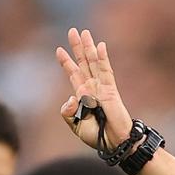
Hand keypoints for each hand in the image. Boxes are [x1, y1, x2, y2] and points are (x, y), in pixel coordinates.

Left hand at [55, 28, 133, 149]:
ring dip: (88, 47)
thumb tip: (70, 97)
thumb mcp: (76, 126)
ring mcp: (102, 88)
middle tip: (73, 31)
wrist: (115, 143)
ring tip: (84, 32)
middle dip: (77, 47)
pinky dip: (103, 58)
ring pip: (94, 63)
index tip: (59, 50)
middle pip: (83, 63)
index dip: (66, 62)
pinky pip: (106, 71)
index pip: (74, 75)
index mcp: (83, 96)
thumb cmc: (98, 138)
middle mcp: (92, 88)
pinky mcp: (111, 91)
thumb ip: (68, 113)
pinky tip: (100, 46)